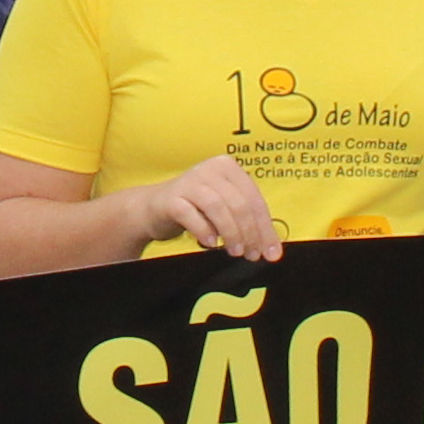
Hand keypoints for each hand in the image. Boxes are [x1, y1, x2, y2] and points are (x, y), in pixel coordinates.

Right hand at [136, 156, 283, 263]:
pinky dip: (204, 230)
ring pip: (218, 208)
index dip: (265, 228)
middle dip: (249, 233)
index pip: (254, 199)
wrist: (152, 208)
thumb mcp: (224, 209)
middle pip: (239, 204)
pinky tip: (210, 243)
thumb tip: (270, 247)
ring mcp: (189, 182)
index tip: (271, 253)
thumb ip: (246, 220)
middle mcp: (209, 170)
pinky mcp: (171, 198)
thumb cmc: (194, 209)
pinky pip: (191, 215)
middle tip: (252, 255)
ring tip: (234, 251)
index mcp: (228, 168)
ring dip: (231, 233)